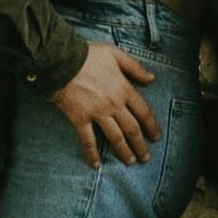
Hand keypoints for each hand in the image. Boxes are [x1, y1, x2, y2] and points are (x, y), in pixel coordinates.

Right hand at [48, 42, 158, 167]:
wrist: (61, 60)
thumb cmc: (87, 55)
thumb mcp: (115, 54)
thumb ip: (134, 67)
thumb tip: (151, 78)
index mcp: (123, 88)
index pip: (143, 111)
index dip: (151, 126)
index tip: (156, 138)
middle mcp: (113, 104)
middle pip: (132, 129)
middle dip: (140, 145)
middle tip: (145, 157)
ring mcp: (97, 113)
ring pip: (115, 137)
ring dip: (124, 151)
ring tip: (130, 161)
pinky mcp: (80, 119)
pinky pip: (88, 140)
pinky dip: (92, 153)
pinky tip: (96, 164)